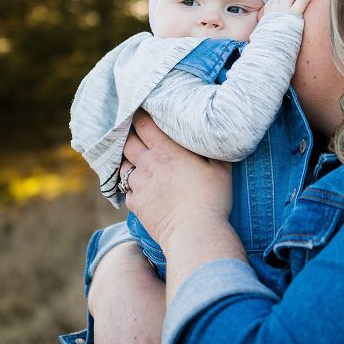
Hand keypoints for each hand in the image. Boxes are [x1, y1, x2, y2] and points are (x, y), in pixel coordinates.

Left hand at [122, 112, 231, 249]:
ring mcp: (139, 184)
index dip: (140, 116)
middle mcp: (148, 164)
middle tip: (135, 133)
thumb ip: (213, 149)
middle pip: (127, 142)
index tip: (141, 112)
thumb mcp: (220, 169)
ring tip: (136, 162)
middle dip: (129, 135)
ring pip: (123, 166)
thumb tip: (214, 136)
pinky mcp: (135, 204)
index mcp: (166, 151)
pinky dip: (130, 186)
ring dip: (128, 162)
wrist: (194, 232)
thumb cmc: (211, 199)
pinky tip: (140, 188)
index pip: (144, 125)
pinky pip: (126, 190)